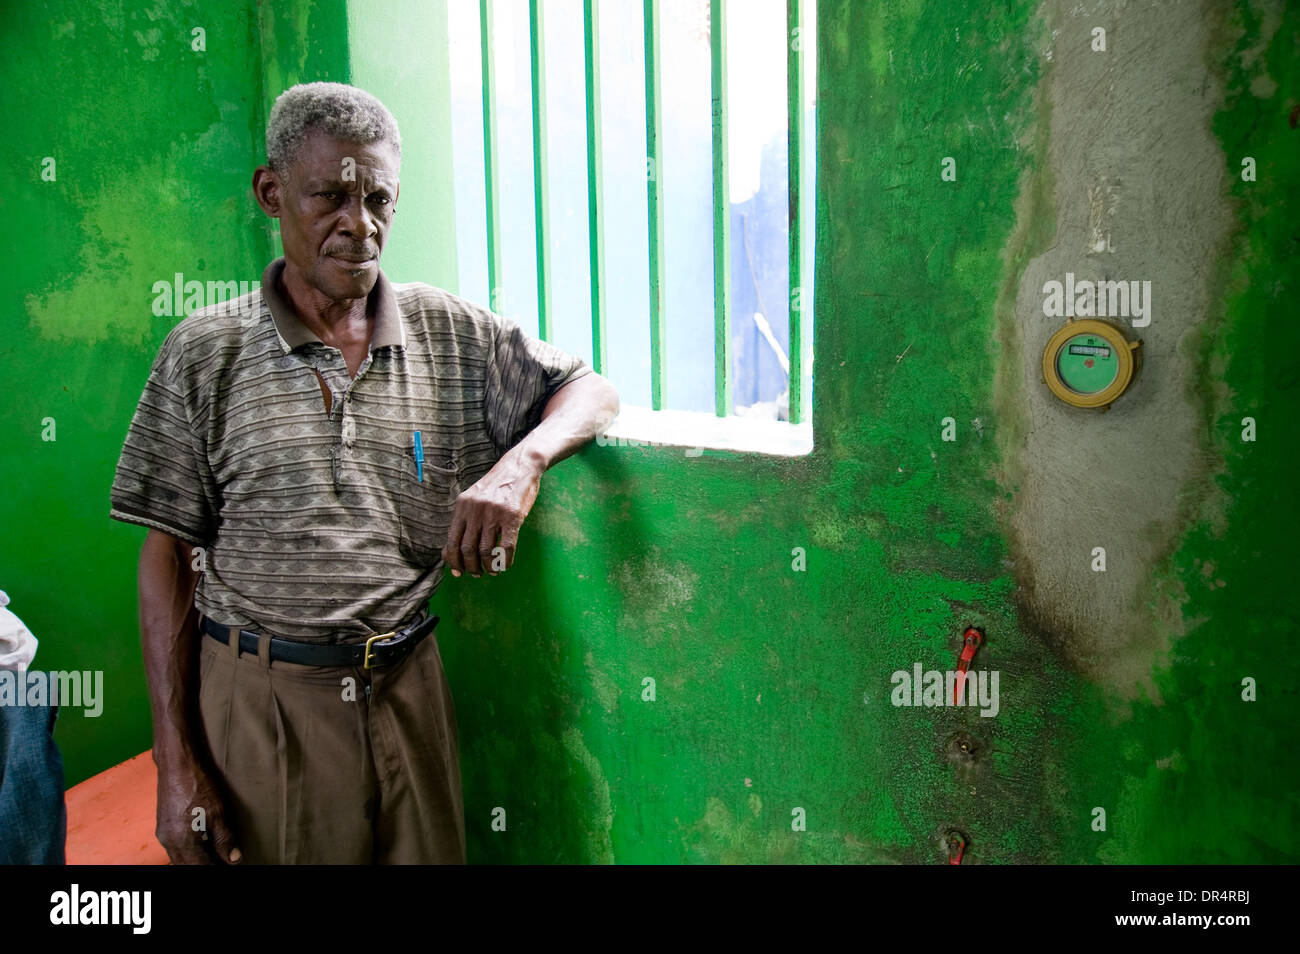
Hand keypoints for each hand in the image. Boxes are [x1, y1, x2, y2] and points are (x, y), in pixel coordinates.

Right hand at [155, 758, 241, 864]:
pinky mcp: (163, 828)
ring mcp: (163, 835)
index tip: (228, 865)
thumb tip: (234, 860)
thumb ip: (224, 839)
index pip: (200, 868)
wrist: (176, 765)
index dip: (216, 868)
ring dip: (197, 860)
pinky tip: (204, 845)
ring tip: (216, 854)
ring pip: (180, 859)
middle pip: (187, 866)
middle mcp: (168, 843)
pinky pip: (176, 849)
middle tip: (224, 861)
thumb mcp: (217, 813)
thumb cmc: (196, 785)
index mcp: (182, 842)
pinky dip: (190, 852)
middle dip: (205, 865)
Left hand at [441, 450, 542, 576]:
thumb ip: (464, 521)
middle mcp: (475, 510)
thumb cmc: (496, 487)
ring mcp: (494, 513)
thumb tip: (451, 551)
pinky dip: (505, 561)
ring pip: (485, 550)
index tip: (457, 572)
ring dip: (488, 567)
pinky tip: (506, 565)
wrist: (520, 466)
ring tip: (492, 572)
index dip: (453, 561)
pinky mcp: (513, 516)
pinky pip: (506, 546)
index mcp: (462, 506)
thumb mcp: (474, 499)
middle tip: (476, 574)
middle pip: (467, 549)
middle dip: (470, 567)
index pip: (452, 541)